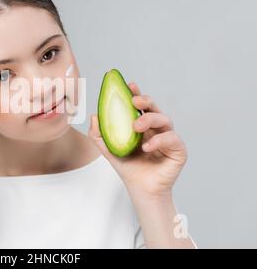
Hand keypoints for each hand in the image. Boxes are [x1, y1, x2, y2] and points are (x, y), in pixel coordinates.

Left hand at [88, 82, 187, 198]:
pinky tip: (147, 146)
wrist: (140, 189)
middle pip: (154, 108)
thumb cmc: (128, 167)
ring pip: (165, 120)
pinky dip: (159, 140)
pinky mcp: (178, 150)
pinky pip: (172, 139)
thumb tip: (95, 115)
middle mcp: (156, 129)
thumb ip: (100, 134)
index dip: (136, 94)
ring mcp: (168, 138)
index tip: (129, 85)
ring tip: (135, 127)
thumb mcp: (109, 149)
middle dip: (145, 101)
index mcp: (142, 125)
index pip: (140, 106)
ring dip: (150, 119)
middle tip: (134, 101)